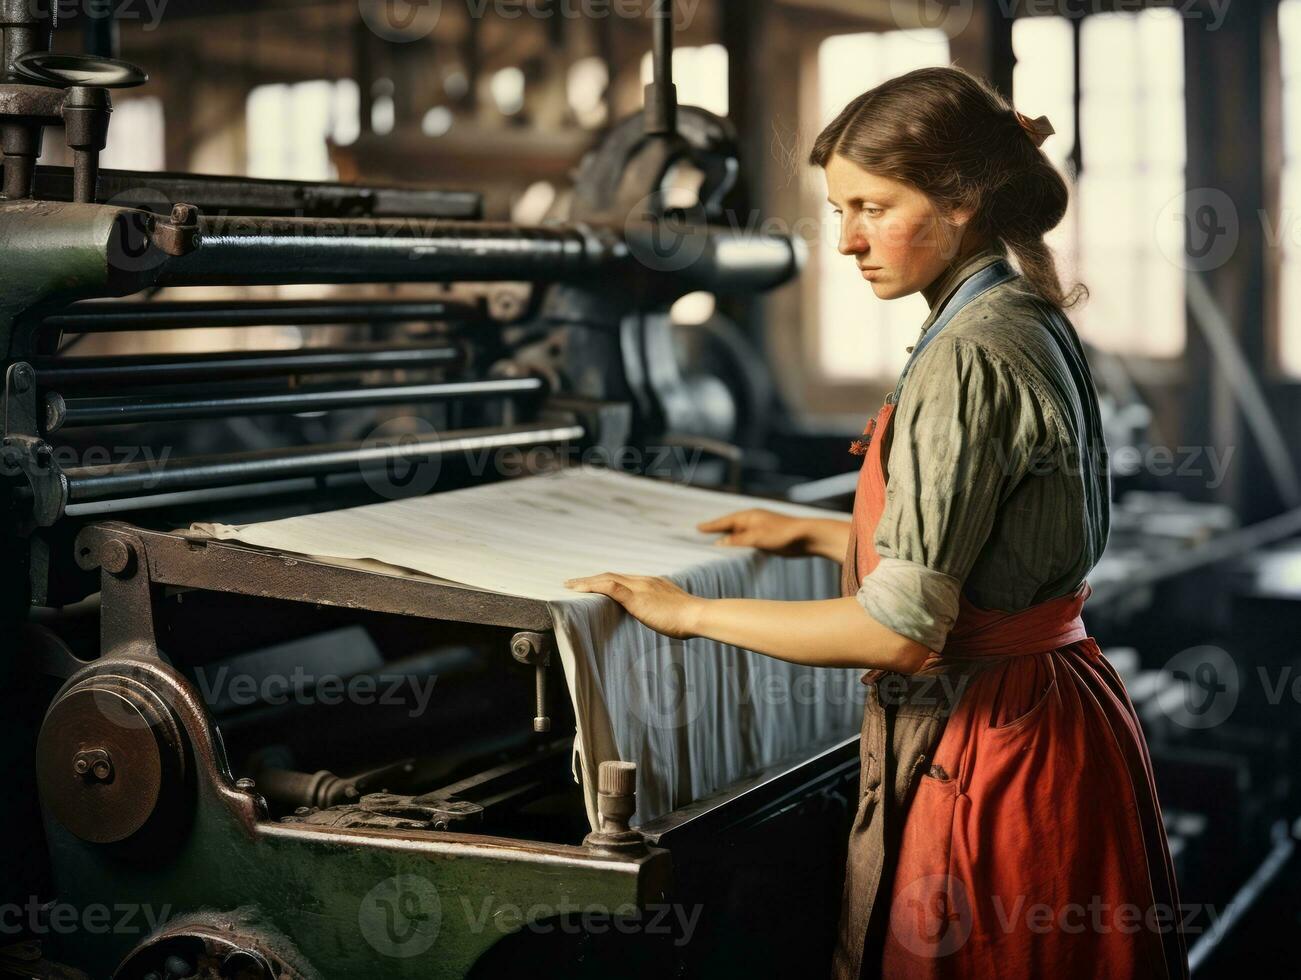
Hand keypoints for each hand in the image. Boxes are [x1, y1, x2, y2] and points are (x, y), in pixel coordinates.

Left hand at [563, 573, 705, 639]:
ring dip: (586, 581)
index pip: (623, 579)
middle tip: (573, 583)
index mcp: (652, 583)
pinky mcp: (636, 596)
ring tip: (570, 585)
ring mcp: (639, 586)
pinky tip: (578, 589)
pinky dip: (592, 586)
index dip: (606, 581)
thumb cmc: (688, 619)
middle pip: (611, 575)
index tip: (594, 585)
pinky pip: (609, 586)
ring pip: (606, 578)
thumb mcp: (672, 612)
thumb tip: (658, 618)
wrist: (697, 615)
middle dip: (592, 579)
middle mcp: (643, 580)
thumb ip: (661, 610)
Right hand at [697, 508, 808, 556]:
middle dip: (717, 530)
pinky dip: (738, 545)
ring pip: (738, 534)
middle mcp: (753, 521)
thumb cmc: (783, 534)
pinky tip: (735, 551)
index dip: (711, 525)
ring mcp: (760, 529)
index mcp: (749, 516)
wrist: (807, 537)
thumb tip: (719, 542)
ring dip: (727, 539)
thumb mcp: (757, 537)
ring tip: (714, 544)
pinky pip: (747, 541)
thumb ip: (737, 541)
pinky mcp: (767, 538)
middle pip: (730, 526)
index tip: (697, 528)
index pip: (725, 521)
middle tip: (701, 533)